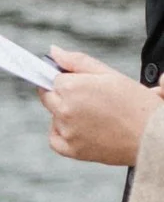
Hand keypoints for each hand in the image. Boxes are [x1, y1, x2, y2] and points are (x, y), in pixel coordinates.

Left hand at [45, 51, 159, 165]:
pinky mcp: (72, 150)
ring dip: (65, 114)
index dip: (67, 78)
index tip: (80, 83)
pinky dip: (61, 134)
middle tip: (88, 98)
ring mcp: (67, 131)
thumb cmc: (137, 104)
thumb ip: (77, 61)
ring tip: (93, 114)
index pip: (53, 78)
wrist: (152, 135)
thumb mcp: (109, 74)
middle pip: (48, 97)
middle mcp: (65, 109)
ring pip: (54, 117)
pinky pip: (55, 140)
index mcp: (71, 87)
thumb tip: (54, 52)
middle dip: (62, 94)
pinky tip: (79, 128)